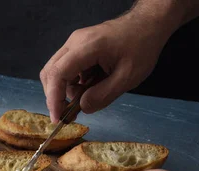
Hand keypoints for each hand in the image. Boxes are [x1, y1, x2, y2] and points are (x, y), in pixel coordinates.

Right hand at [40, 14, 172, 121]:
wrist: (148, 24)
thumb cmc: (142, 46)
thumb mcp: (127, 78)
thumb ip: (102, 96)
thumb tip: (82, 108)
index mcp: (86, 47)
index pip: (58, 74)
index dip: (54, 99)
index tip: (58, 118)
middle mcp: (74, 42)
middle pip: (50, 73)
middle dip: (56, 96)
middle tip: (70, 113)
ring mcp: (74, 43)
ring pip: (57, 72)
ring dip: (68, 89)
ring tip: (89, 95)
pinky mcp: (78, 47)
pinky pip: (66, 68)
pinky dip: (73, 82)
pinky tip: (90, 86)